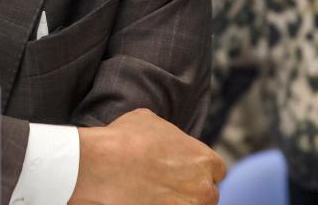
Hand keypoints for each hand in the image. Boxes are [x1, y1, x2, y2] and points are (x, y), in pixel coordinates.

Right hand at [69, 108, 224, 204]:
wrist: (100, 165)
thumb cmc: (124, 139)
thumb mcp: (149, 120)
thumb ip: (169, 133)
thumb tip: (166, 138)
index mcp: (205, 159)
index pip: (217, 170)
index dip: (198, 168)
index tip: (182, 169)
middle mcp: (203, 188)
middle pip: (207, 193)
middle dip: (190, 188)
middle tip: (166, 182)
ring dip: (177, 201)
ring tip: (153, 193)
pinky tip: (144, 199)